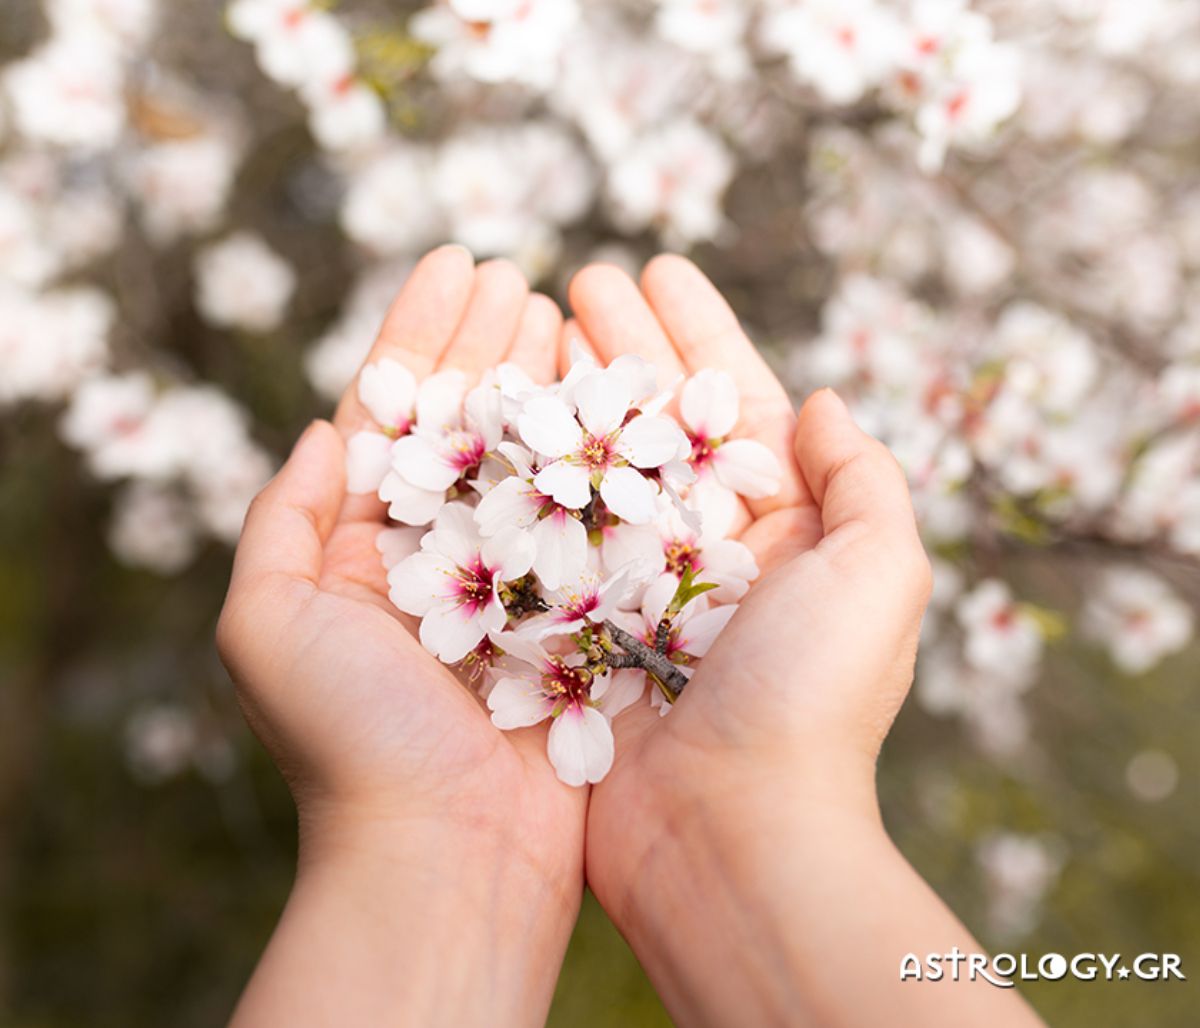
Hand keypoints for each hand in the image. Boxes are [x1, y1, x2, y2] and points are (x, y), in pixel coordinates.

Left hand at [217, 246, 581, 1025]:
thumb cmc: (348, 740)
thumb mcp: (267, 622)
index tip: (455, 264)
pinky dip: (602, 453)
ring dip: (546, 379)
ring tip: (564, 307)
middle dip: (490, 342)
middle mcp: (444, 553)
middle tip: (516, 274)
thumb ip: (282, 518)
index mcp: (368, 546)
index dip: (422, 334)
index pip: (397, 414)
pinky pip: (594, 516)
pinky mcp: (580, 610)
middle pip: (470, 422)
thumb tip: (320, 428)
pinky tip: (616, 392)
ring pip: (535, 456)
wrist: (448, 850)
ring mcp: (518, 578)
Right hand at [567, 256, 1039, 1026]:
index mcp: (783, 531)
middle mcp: (706, 551)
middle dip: (620, 345)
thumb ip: (865, 479)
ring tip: (527, 322)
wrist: (727, 836)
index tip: (657, 267)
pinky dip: (522, 474)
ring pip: (594, 466)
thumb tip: (823, 401)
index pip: (735, 401)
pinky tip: (491, 419)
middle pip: (657, 421)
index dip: (697, 330)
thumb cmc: (809, 702)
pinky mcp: (574, 628)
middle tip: (578, 279)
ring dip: (566, 393)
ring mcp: (635, 587)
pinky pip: (544, 533)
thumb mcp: (880, 574)